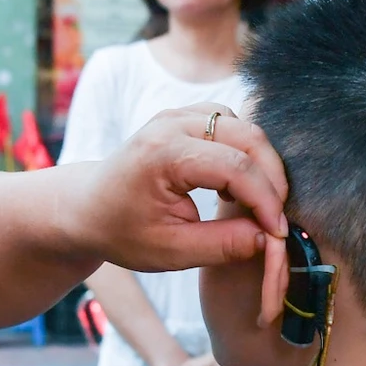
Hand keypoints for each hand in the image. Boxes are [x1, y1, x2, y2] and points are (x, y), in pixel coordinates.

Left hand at [71, 105, 289, 326]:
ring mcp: (178, 114)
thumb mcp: (170, 251)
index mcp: (163, 153)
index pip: (235, 167)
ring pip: (244, 127)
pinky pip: (232, 125)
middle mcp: (172, 123)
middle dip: (273, 179)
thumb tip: (270, 239)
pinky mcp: (185, 117)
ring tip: (253, 204)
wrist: (86, 207)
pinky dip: (244, 153)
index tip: (278, 232)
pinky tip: (235, 184)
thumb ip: (222, 245)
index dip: (265, 200)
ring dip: (260, 164)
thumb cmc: (121, 232)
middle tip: (276, 219)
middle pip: (248, 137)